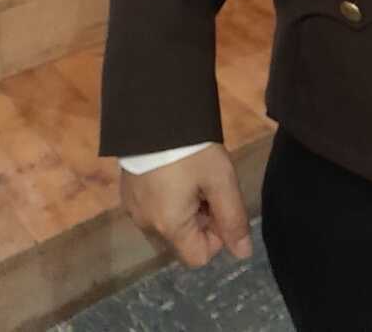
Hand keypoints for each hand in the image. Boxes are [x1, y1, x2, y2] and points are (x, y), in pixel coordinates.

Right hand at [119, 143, 252, 268]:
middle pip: (184, 239)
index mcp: (168, 227)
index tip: (220, 203)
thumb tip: (243, 254)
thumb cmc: (191, 150)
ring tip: (191, 174)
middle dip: (201, 218)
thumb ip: (233, 218)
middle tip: (207, 183)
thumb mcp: (220, 180)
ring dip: (185, 207)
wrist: (152, 114)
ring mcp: (133, 209)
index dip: (217, 235)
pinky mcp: (128, 192)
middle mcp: (146, 226)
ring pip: (169, 223)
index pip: (199, 257)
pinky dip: (168, 197)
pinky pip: (154, 208)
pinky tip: (174, 170)